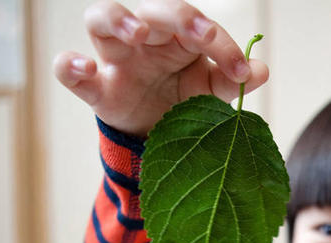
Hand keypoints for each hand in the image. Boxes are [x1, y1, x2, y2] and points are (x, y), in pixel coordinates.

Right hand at [53, 0, 268, 135]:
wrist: (158, 142)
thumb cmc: (186, 106)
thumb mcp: (212, 95)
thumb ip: (232, 80)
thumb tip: (261, 70)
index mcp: (178, 37)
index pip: (198, 25)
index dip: (222, 44)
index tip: (241, 71)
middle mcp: (145, 39)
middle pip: (154, 10)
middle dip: (179, 16)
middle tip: (201, 34)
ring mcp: (116, 59)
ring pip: (101, 18)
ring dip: (118, 20)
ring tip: (138, 34)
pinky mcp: (96, 87)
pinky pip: (68, 69)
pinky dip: (69, 66)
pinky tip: (84, 68)